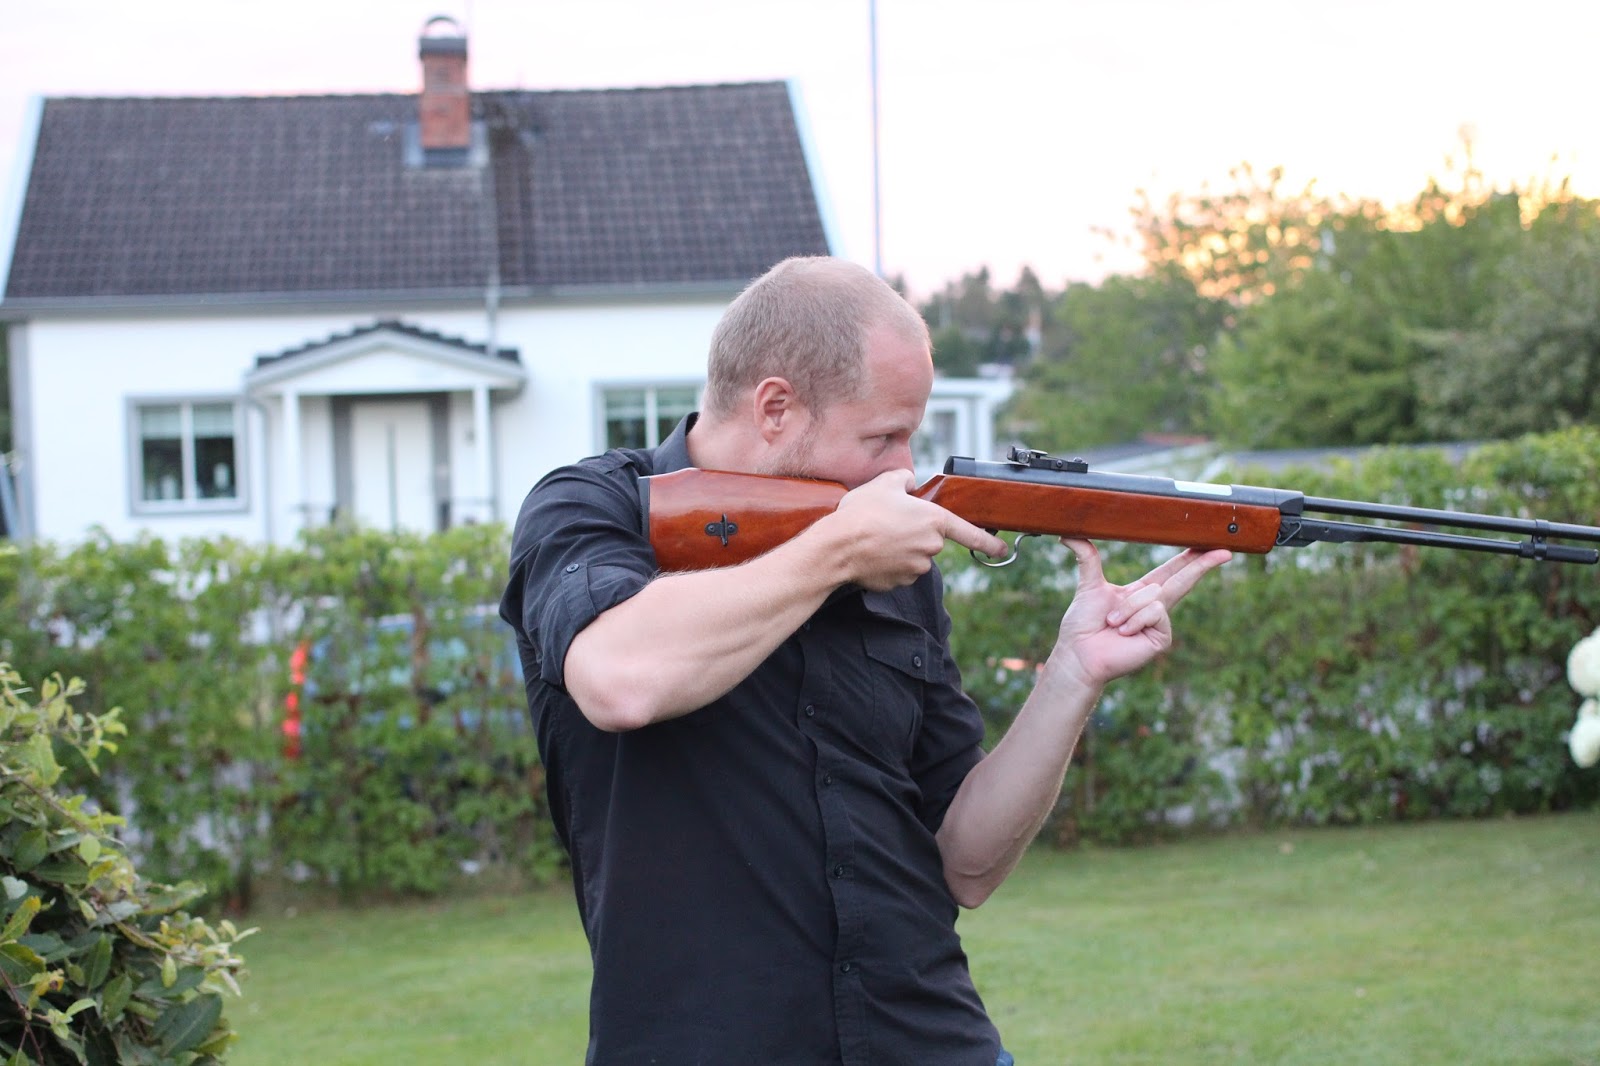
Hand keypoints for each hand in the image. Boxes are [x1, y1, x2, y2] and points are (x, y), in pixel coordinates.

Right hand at [828, 470, 1008, 590]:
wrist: (837, 548)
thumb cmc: (862, 514)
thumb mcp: (885, 483)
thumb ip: (905, 479)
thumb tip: (910, 483)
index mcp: (934, 520)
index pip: (970, 534)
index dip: (989, 543)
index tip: (1003, 550)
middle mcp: (931, 547)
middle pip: (930, 541)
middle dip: (914, 533)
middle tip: (887, 522)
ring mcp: (916, 568)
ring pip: (913, 557)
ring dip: (900, 549)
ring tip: (874, 537)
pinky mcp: (899, 583)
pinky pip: (898, 571)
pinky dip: (888, 564)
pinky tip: (871, 554)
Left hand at [1049, 539, 1230, 688]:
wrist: (1079, 653)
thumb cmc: (1082, 625)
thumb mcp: (1089, 585)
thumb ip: (1087, 558)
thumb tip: (1068, 533)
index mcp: (1141, 593)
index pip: (1171, 571)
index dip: (1190, 558)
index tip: (1208, 545)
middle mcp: (1154, 606)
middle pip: (1183, 579)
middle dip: (1202, 564)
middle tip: (1224, 551)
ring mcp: (1160, 622)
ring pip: (1155, 594)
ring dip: (1127, 607)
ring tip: (1112, 623)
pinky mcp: (1162, 636)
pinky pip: (1155, 612)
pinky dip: (1135, 618)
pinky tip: (1124, 632)